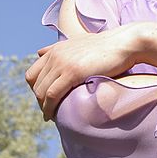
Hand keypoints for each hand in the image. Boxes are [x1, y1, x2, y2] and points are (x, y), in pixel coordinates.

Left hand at [25, 23, 142, 120]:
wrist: (124, 44)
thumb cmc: (107, 46)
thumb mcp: (79, 42)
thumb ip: (59, 47)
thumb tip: (39, 52)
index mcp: (56, 49)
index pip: (32, 73)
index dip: (36, 89)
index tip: (44, 99)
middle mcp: (55, 55)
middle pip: (35, 84)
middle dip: (39, 100)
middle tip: (49, 110)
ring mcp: (63, 63)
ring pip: (41, 91)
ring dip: (43, 106)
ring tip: (51, 115)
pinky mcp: (72, 72)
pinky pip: (52, 95)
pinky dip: (49, 108)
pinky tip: (54, 115)